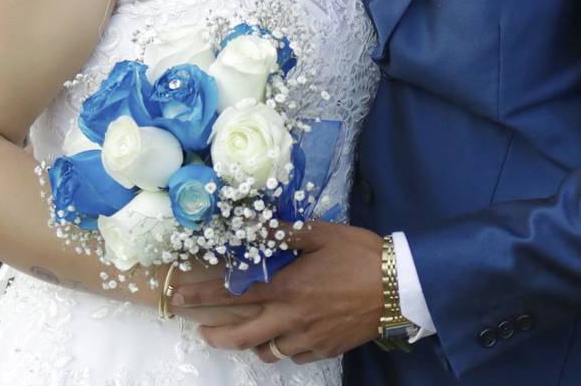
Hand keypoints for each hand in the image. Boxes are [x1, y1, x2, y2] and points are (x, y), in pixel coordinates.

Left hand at [170, 221, 384, 363]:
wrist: (401, 286)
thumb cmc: (360, 254)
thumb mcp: (321, 233)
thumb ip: (283, 231)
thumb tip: (251, 225)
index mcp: (286, 287)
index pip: (231, 295)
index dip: (200, 297)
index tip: (179, 298)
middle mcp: (291, 318)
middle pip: (240, 336)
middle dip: (214, 334)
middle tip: (201, 330)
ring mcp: (308, 338)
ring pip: (267, 351)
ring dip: (250, 344)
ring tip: (245, 334)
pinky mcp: (326, 350)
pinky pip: (294, 356)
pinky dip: (283, 348)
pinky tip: (286, 337)